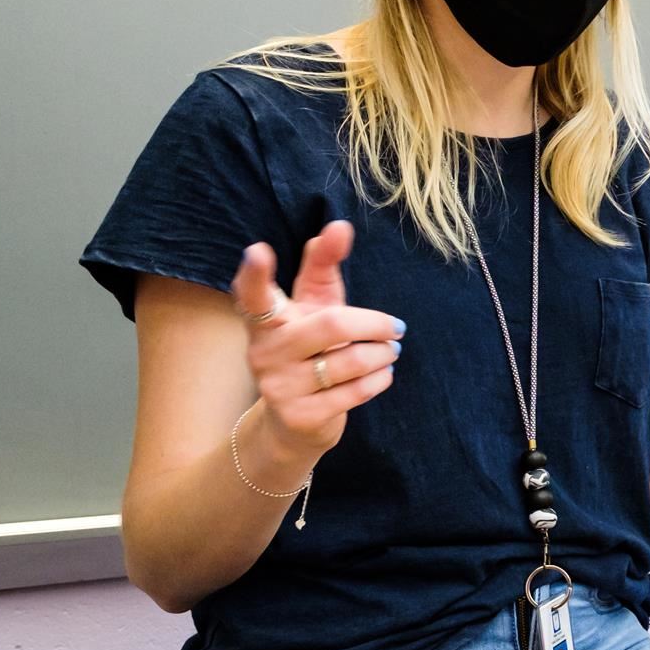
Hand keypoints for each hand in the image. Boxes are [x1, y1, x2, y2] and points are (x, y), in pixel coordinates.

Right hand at [229, 220, 403, 461]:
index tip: (258, 250)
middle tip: (397, 327)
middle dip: (374, 324)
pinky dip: (379, 379)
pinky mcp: (300, 416)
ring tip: (391, 351)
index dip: (255, 274)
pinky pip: (354, 392)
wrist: (296, 423)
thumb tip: (339, 226)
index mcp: (265, 319)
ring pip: (349, 361)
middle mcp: (263, 351)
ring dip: (383, 354)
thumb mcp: (315, 306)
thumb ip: (323, 266)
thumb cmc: (311, 349)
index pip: (252, 294)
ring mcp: (278, 386)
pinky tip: (384, 374)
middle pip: (331, 325)